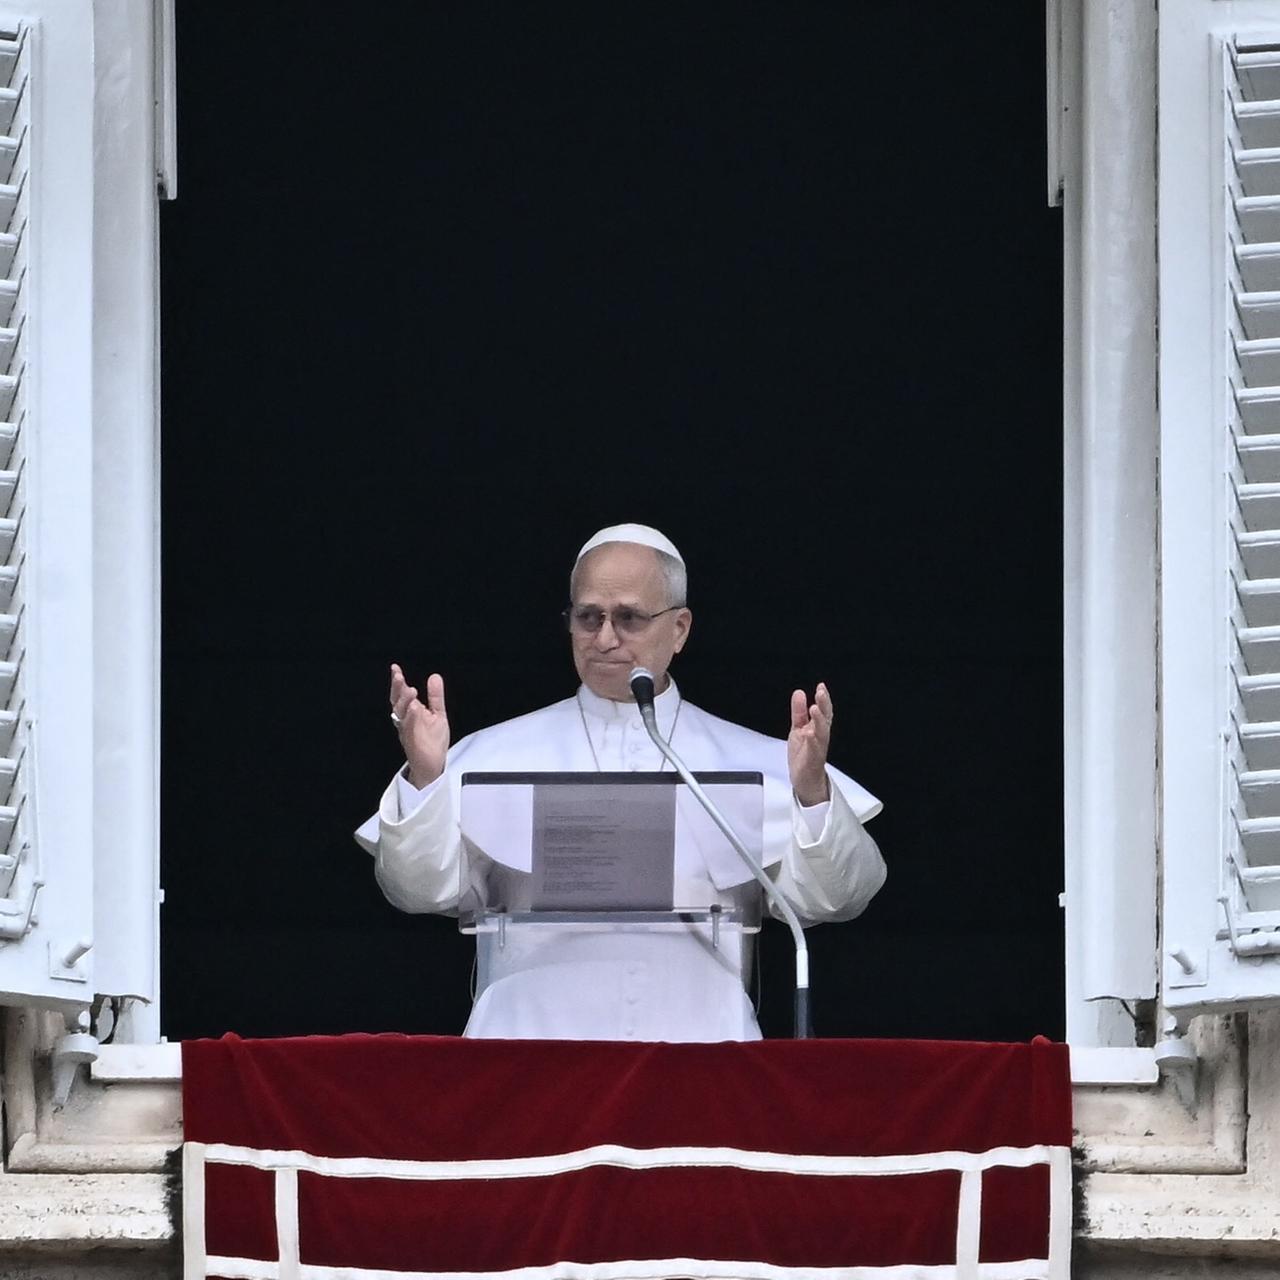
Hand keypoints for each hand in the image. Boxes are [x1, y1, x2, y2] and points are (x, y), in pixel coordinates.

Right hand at [389, 664, 449, 788]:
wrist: (432, 764)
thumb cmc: (432, 741)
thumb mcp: (437, 714)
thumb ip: (435, 696)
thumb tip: (434, 676)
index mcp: (410, 713)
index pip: (400, 694)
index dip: (397, 682)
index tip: (395, 668)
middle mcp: (405, 721)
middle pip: (397, 702)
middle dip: (397, 689)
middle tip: (399, 676)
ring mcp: (408, 732)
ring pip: (402, 715)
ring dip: (405, 702)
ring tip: (411, 690)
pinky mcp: (413, 742)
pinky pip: (410, 729)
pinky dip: (412, 718)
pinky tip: (415, 708)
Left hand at [788, 682, 832, 806]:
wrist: (804, 780)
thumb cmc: (803, 754)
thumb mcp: (798, 728)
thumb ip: (798, 712)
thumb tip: (800, 693)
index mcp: (818, 728)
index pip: (823, 711)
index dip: (823, 699)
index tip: (821, 686)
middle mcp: (820, 737)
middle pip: (825, 719)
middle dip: (824, 705)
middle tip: (821, 693)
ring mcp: (818, 748)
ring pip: (822, 733)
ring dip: (819, 720)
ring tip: (814, 708)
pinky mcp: (812, 760)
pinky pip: (813, 750)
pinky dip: (812, 741)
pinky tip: (809, 733)